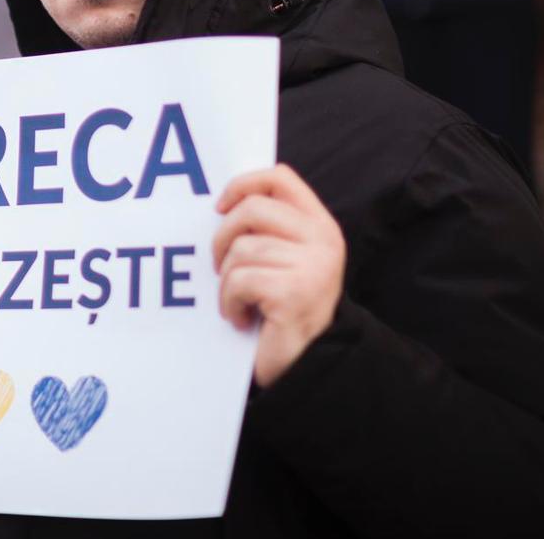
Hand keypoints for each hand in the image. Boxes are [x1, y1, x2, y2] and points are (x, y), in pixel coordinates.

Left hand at [213, 165, 345, 388]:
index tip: (220, 207)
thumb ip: (268, 228)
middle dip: (222, 238)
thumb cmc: (283, 309)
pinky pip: (238, 280)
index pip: (280, 178)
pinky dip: (229, 302)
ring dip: (226, 280)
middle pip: (252, 209)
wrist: (306, 364)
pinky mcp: (293, 292)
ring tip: (239, 301)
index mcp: (320, 225)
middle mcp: (323, 240)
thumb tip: (222, 202)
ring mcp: (312, 265)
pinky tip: (241, 317)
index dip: (242, 185)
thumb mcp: (284, 259)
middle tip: (220, 266)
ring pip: (240, 249)